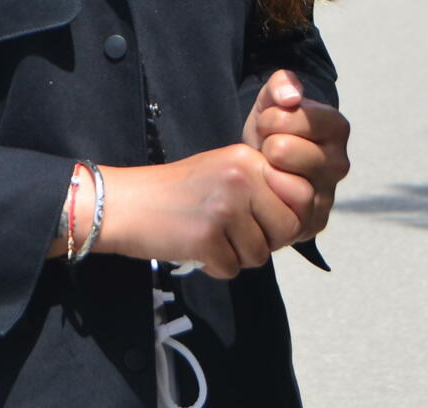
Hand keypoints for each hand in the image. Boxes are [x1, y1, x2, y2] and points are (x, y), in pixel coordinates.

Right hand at [98, 145, 310, 279]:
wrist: (124, 203)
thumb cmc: (178, 193)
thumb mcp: (225, 171)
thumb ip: (263, 187)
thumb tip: (300, 221)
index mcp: (249, 158)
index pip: (303, 194)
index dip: (290, 216)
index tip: (265, 221)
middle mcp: (241, 178)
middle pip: (288, 228)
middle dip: (267, 241)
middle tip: (237, 236)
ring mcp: (224, 207)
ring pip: (260, 254)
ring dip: (238, 256)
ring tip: (211, 237)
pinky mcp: (206, 237)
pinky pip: (232, 269)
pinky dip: (215, 267)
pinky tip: (196, 248)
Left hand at [242, 70, 350, 242]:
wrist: (262, 169)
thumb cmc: (271, 131)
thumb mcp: (271, 101)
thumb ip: (281, 84)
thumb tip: (292, 96)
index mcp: (337, 127)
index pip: (295, 117)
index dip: (271, 118)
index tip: (270, 125)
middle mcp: (340, 163)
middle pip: (283, 149)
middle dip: (265, 145)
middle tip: (267, 150)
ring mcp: (329, 195)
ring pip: (282, 180)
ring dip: (264, 171)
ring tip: (267, 167)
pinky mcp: (315, 222)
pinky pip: (281, 210)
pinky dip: (267, 198)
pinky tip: (267, 189)